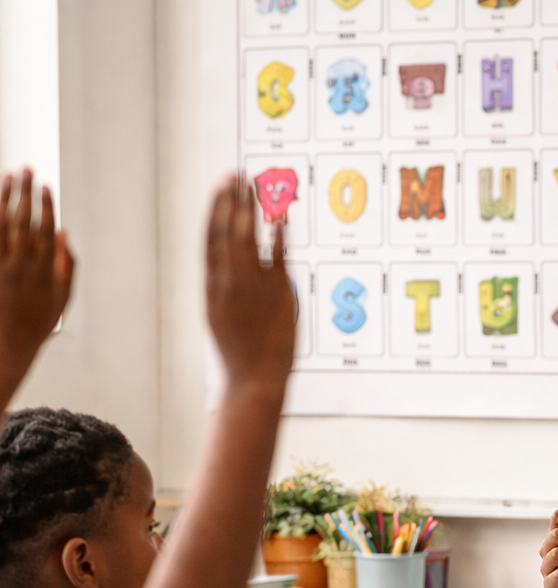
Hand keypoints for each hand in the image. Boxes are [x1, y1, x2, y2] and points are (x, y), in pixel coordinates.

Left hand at [0, 169, 72, 400]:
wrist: (7, 346)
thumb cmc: (36, 323)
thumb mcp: (61, 298)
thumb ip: (65, 264)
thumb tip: (62, 233)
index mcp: (44, 271)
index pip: (45, 228)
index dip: (46, 205)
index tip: (45, 185)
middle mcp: (22, 265)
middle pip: (23, 220)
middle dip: (24, 192)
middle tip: (24, 169)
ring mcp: (1, 267)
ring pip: (1, 224)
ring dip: (4, 198)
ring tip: (6, 178)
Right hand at [205, 175, 294, 392]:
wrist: (254, 378)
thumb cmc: (239, 350)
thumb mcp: (221, 314)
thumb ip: (226, 286)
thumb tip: (232, 262)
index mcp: (211, 286)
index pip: (209, 238)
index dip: (214, 209)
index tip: (219, 185)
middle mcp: (229, 281)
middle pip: (226, 230)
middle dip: (231, 199)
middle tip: (236, 173)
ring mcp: (253, 286)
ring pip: (248, 238)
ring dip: (251, 209)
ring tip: (254, 185)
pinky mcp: (277, 294)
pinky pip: (277, 257)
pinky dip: (278, 236)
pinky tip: (280, 216)